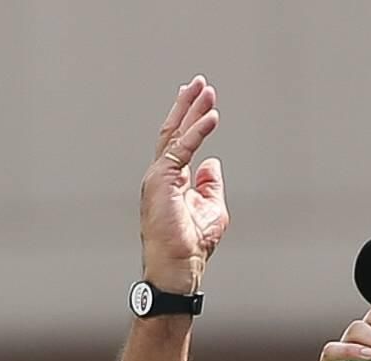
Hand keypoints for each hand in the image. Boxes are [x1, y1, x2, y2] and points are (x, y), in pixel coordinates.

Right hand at [140, 77, 229, 295]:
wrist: (177, 267)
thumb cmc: (191, 246)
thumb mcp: (211, 208)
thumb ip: (211, 185)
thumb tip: (212, 164)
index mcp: (170, 181)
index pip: (178, 143)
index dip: (189, 119)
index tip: (199, 98)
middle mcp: (160, 176)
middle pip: (173, 132)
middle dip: (187, 106)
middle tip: (199, 83)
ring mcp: (158, 178)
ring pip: (174, 135)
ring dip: (190, 110)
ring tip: (205, 89)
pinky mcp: (161, 181)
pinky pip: (183, 148)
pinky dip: (198, 131)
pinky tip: (212, 116)